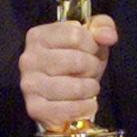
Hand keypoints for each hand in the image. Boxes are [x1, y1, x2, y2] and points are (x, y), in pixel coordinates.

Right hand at [19, 14, 117, 131]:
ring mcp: (30, 85)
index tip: (91, 51)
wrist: (61, 94)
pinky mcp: (35, 109)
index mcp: (38, 36)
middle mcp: (29, 59)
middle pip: (78, 61)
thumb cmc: (76, 61)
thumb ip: (102, 27)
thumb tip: (108, 36)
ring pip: (76, 87)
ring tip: (88, 87)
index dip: (92, 45)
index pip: (76, 35)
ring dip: (91, 88)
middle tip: (91, 71)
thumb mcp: (90, 38)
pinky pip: (70, 109)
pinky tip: (86, 103)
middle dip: (93, 67)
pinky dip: (85, 107)